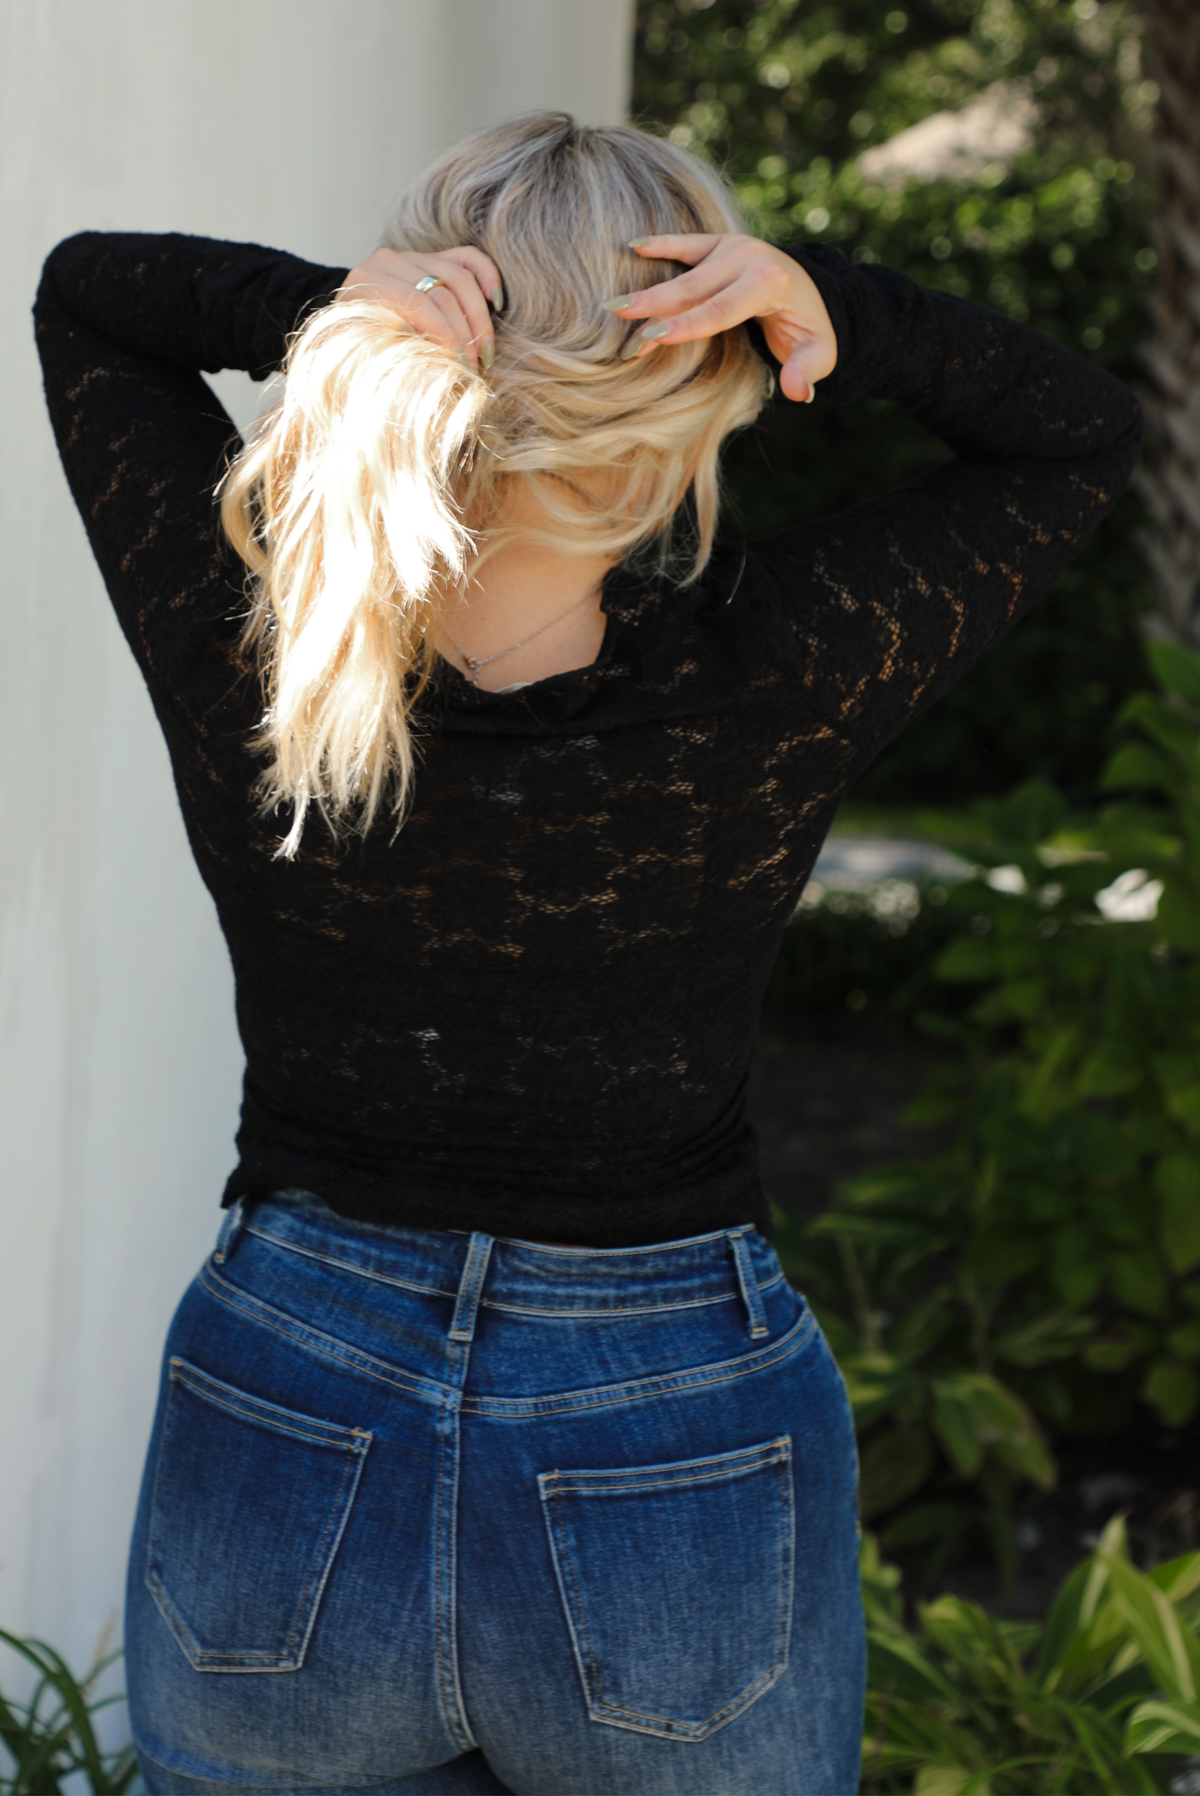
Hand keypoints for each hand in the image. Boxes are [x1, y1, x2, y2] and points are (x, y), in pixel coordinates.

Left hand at [338, 246, 504, 370]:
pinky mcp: (434, 259)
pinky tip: (496, 302)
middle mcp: (391, 261)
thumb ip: (392, 352)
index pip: (417, 301)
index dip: (444, 333)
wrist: (346, 331)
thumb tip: (435, 364)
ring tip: (485, 352)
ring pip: (460, 277)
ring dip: (479, 317)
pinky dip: (487, 275)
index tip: (461, 365)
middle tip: (476, 366)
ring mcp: (414, 256)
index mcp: (369, 280)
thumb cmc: (354, 349)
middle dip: (464, 331)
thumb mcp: (363, 353)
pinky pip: (468, 258)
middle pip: (443, 289)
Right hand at [604, 234, 836, 402]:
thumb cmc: (810, 327)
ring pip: (683, 273)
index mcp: (769, 283)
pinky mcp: (721, 242)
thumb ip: (807, 372)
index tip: (652, 337)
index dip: (685, 325)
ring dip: (648, 290)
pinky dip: (660, 244)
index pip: (719, 309)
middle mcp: (749, 257)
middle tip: (617, 316)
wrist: (813, 287)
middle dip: (653, 307)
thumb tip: (799, 394)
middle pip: (693, 289)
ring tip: (613, 305)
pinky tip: (632, 246)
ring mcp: (733, 246)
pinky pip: (687, 244)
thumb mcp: (819, 354)